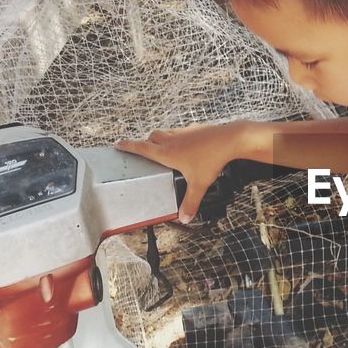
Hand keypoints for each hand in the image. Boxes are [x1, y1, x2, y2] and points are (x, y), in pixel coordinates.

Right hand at [117, 122, 266, 222]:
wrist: (229, 140)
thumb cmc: (212, 159)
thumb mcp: (199, 185)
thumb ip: (190, 202)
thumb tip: (184, 217)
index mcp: (167, 153)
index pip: (141, 148)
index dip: (128, 146)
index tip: (118, 144)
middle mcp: (172, 140)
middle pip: (151, 137)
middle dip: (145, 143)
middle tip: (142, 149)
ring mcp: (184, 132)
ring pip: (165, 132)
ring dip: (160, 138)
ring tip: (163, 148)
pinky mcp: (195, 129)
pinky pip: (180, 132)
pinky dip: (177, 137)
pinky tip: (186, 145)